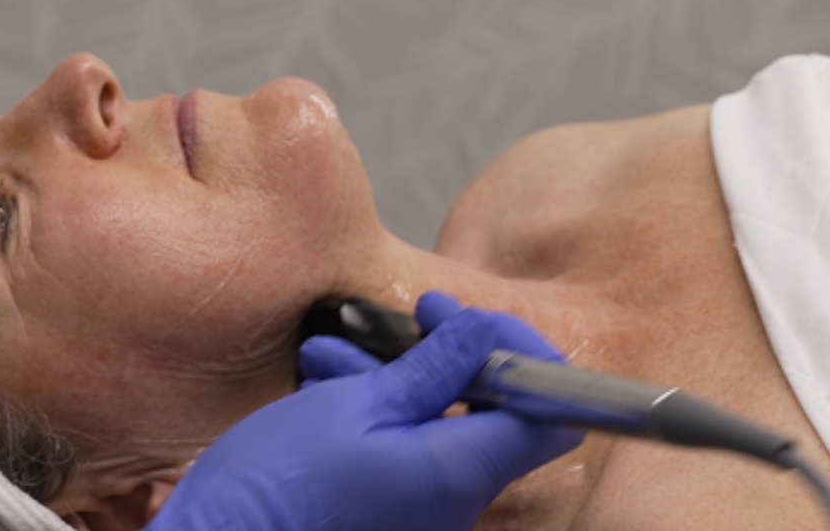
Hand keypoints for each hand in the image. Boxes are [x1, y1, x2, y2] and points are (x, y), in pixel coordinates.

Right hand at [150, 292, 581, 530]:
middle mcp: (454, 502)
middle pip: (491, 415)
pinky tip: (322, 386)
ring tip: (332, 353)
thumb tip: (481, 334)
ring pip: (436, 427)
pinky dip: (372, 412)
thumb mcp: (353, 405)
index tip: (473, 323)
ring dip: (394, 378)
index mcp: (458, 474)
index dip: (526, 358)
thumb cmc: (278, 484)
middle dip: (446, 356)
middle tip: (406, 318)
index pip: (551, 417)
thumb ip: (429, 370)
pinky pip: (402, 452)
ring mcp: (420, 512)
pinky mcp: (385, 513)